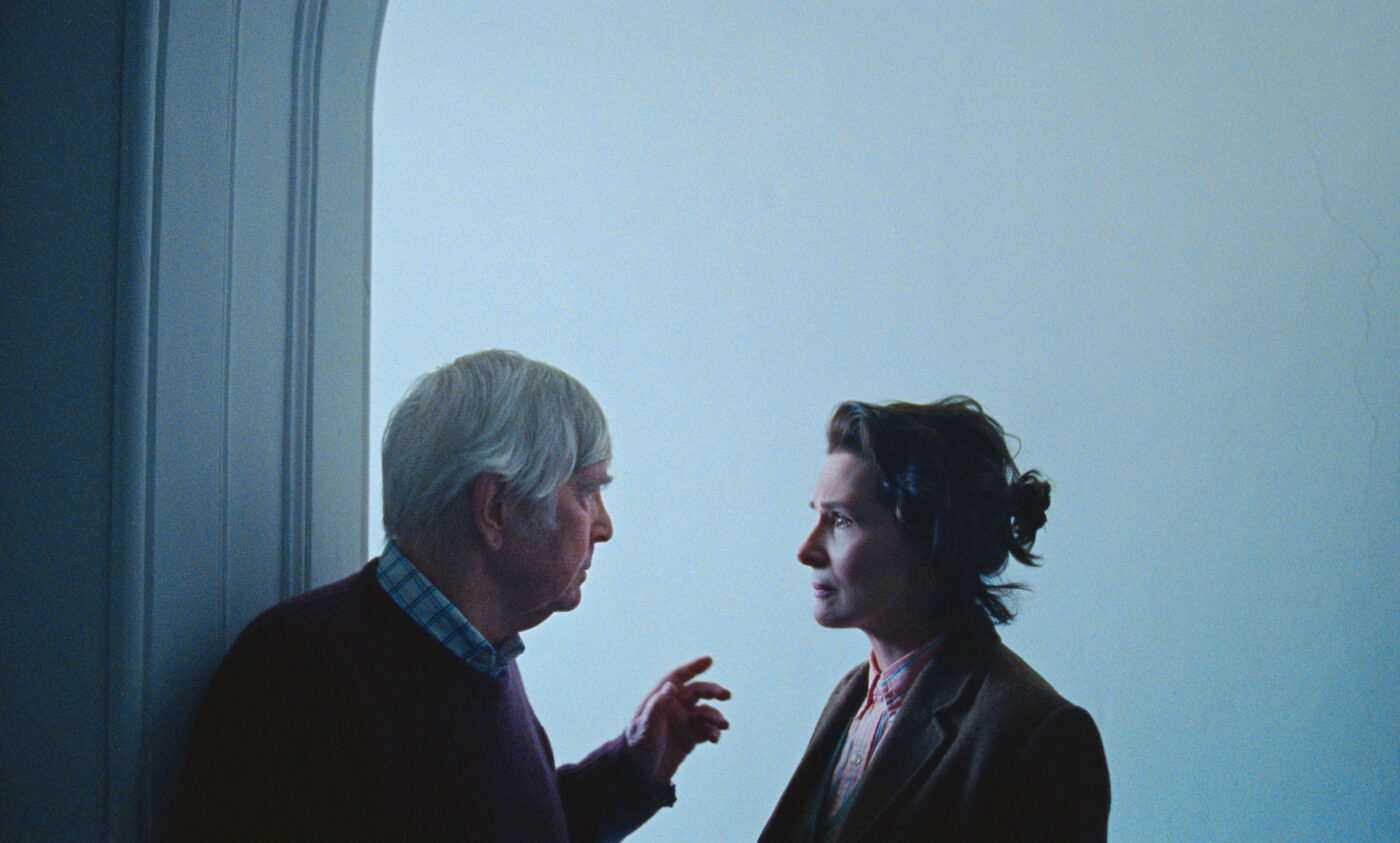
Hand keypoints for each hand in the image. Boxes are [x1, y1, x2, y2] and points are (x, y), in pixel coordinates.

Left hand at [624, 656, 730, 785]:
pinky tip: (715, 738)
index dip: (693, 667)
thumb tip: (671, 686)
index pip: (677, 678)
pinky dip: (714, 732)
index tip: (709, 660)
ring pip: (706, 712)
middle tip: (726, 695)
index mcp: (660, 700)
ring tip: (723, 725)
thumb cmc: (638, 747)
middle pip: (697, 692)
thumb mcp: (645, 726)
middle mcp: (673, 708)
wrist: (640, 775)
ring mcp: (683, 723)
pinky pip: (707, 730)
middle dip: (712, 691)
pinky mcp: (690, 738)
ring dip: (716, 716)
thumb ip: (657, 706)